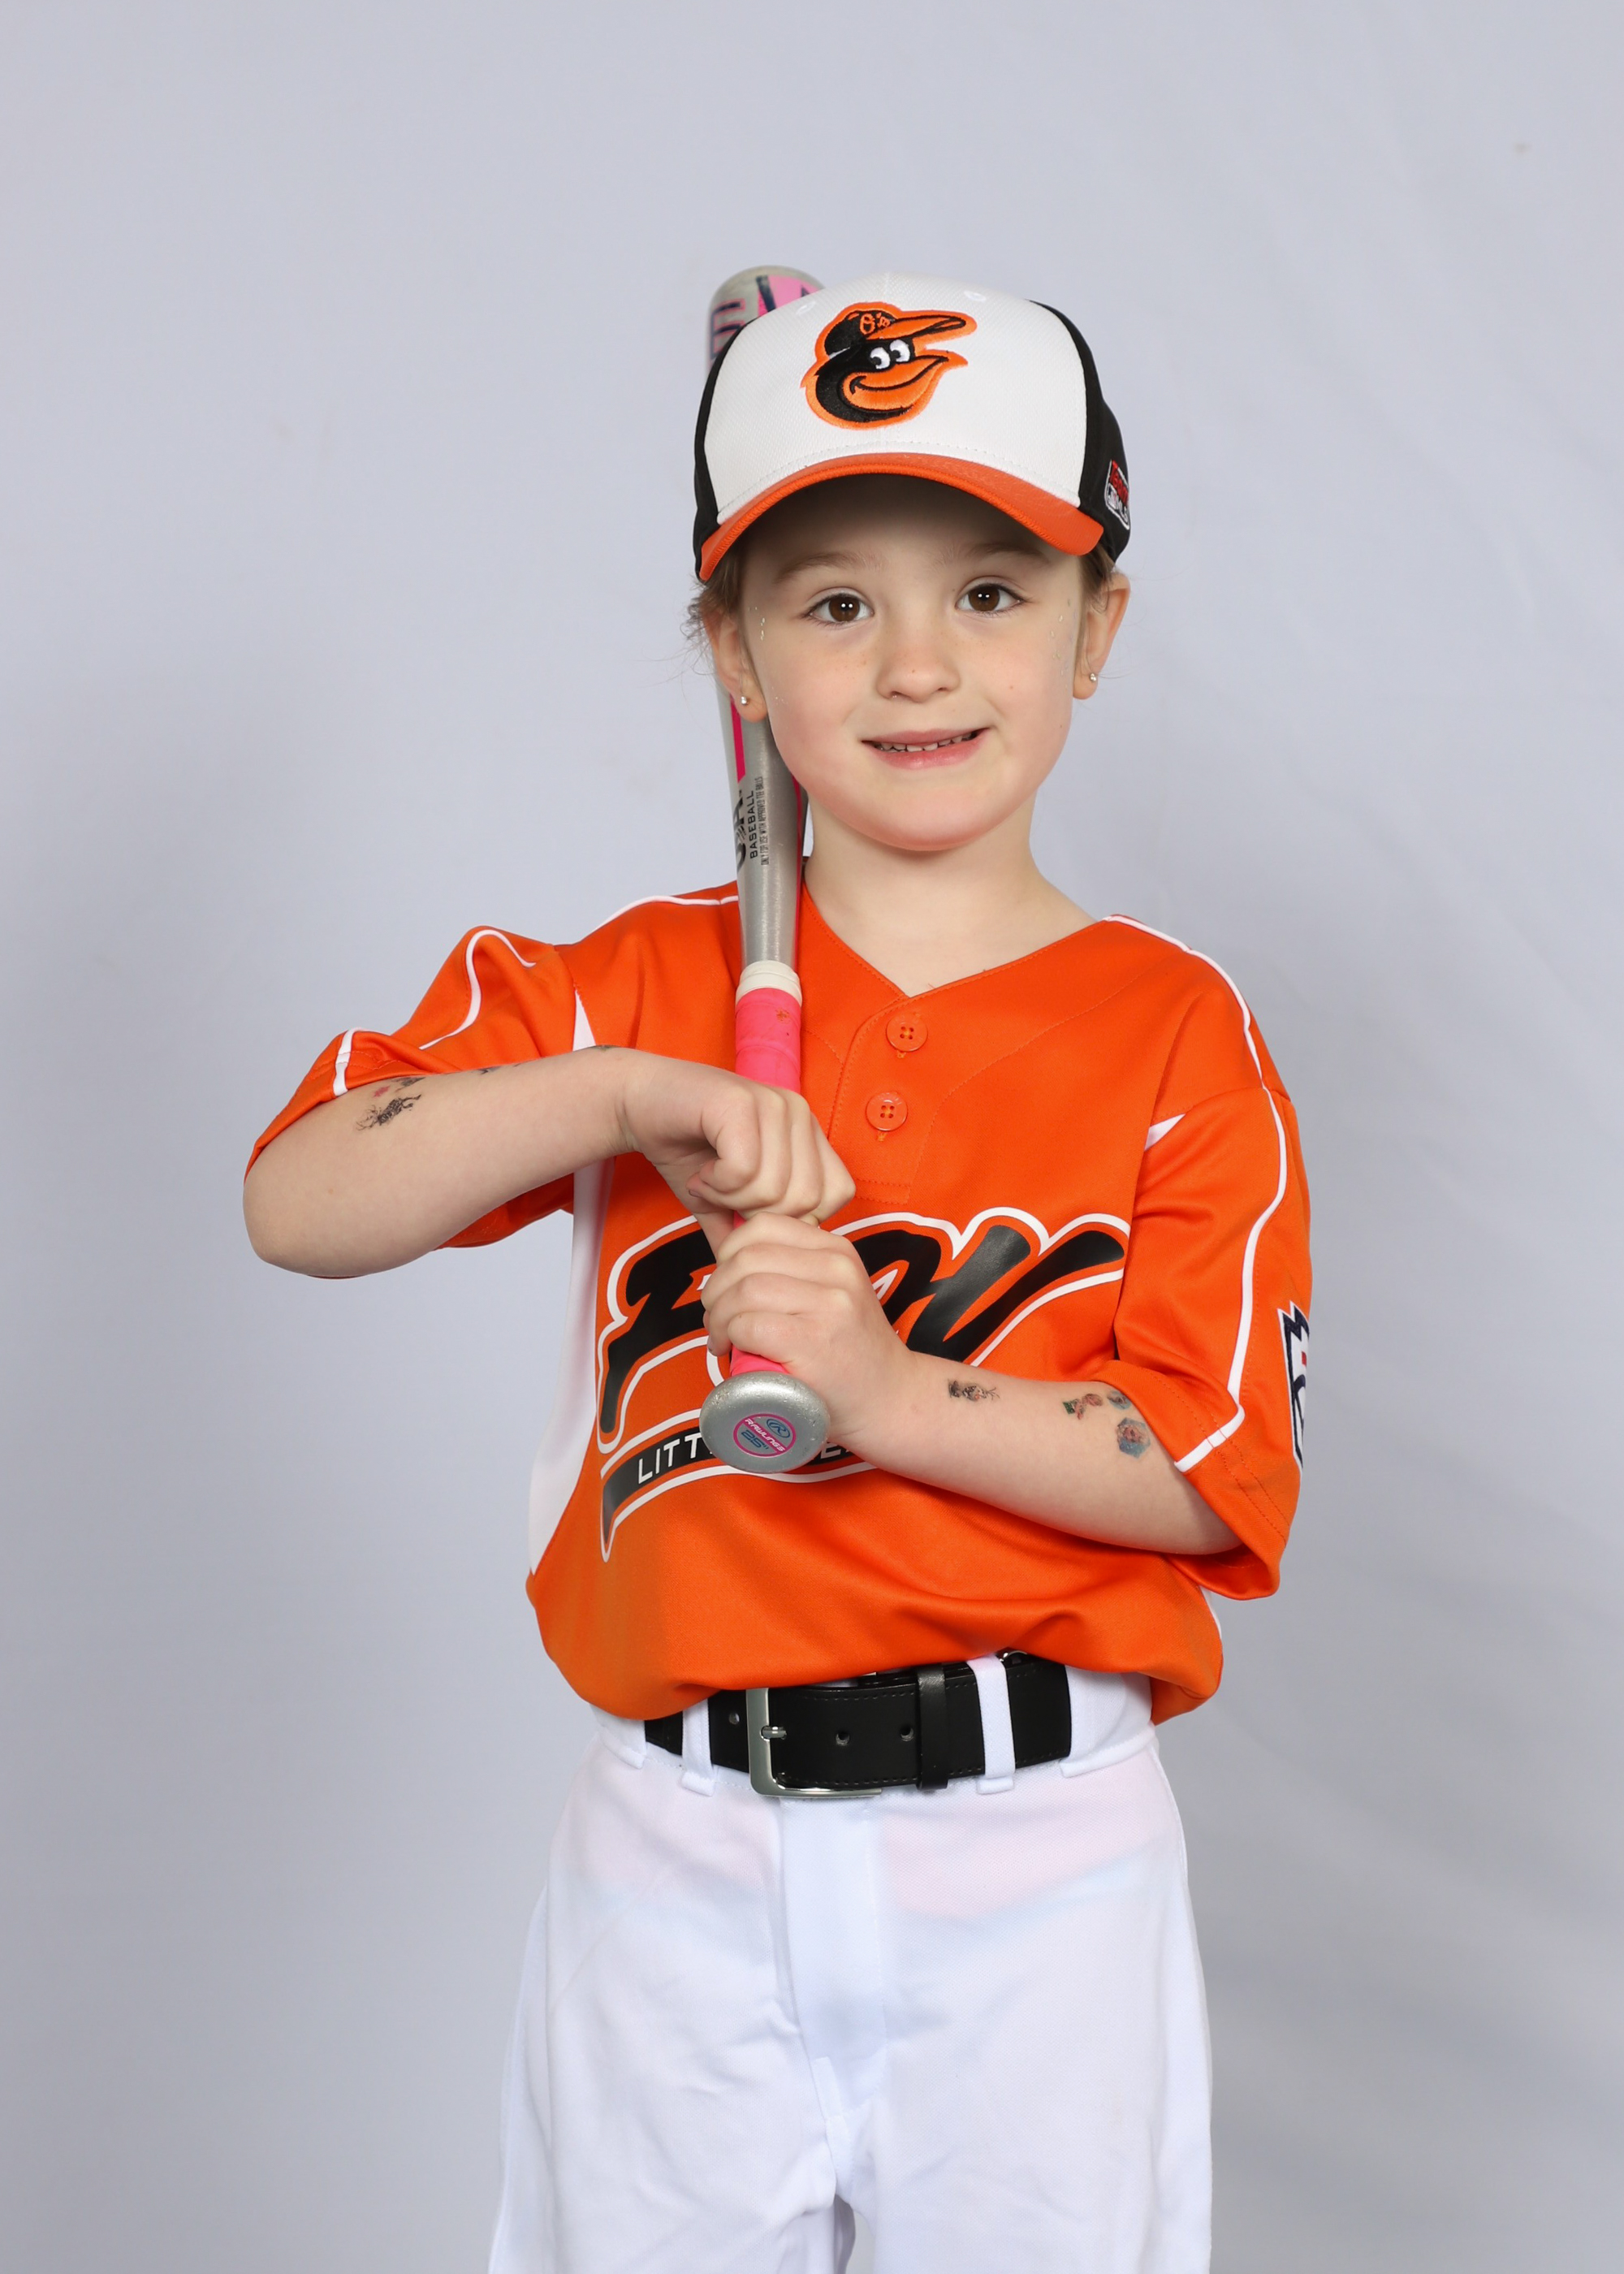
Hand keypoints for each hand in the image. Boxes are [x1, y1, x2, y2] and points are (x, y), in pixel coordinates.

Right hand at [613, 1051, 853, 1258]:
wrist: (639, 1103)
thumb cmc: (687, 1149)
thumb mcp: (727, 1199)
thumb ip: (752, 1233)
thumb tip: (769, 1279)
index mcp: (807, 1134)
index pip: (837, 1194)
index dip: (793, 1219)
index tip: (749, 1209)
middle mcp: (799, 1114)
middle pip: (806, 1200)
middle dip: (756, 1214)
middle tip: (722, 1195)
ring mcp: (773, 1104)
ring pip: (775, 1188)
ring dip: (730, 1198)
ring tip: (710, 1181)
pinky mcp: (740, 1103)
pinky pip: (744, 1171)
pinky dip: (717, 1184)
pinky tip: (702, 1171)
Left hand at [699, 1214, 914, 1447]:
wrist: (890, 1398)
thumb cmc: (847, 1350)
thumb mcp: (833, 1293)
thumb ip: (795, 1272)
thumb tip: (728, 1264)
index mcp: (836, 1250)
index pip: (763, 1226)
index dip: (729, 1252)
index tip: (726, 1282)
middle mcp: (835, 1270)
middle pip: (746, 1258)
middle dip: (716, 1289)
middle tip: (716, 1316)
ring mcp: (828, 1305)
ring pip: (743, 1290)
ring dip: (719, 1315)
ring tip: (722, 1337)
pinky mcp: (813, 1342)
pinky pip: (749, 1324)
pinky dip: (729, 1336)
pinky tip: (731, 1350)